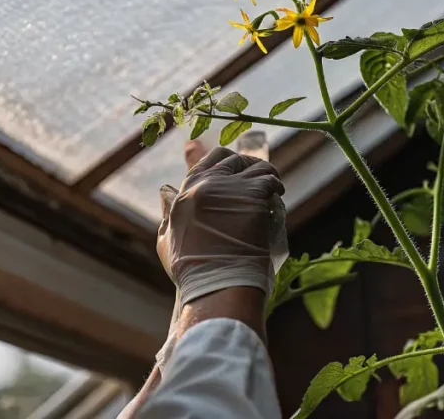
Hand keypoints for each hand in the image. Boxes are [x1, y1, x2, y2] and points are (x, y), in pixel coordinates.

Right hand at [157, 147, 284, 303]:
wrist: (217, 283)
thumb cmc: (191, 270)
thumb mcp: (167, 239)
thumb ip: (168, 211)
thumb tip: (165, 190)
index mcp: (186, 191)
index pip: (207, 160)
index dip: (224, 161)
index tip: (235, 171)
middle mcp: (207, 182)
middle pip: (232, 159)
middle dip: (246, 165)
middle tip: (256, 178)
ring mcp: (231, 187)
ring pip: (255, 166)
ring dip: (265, 173)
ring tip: (272, 185)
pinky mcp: (253, 195)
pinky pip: (269, 179)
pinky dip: (275, 184)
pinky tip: (278, 193)